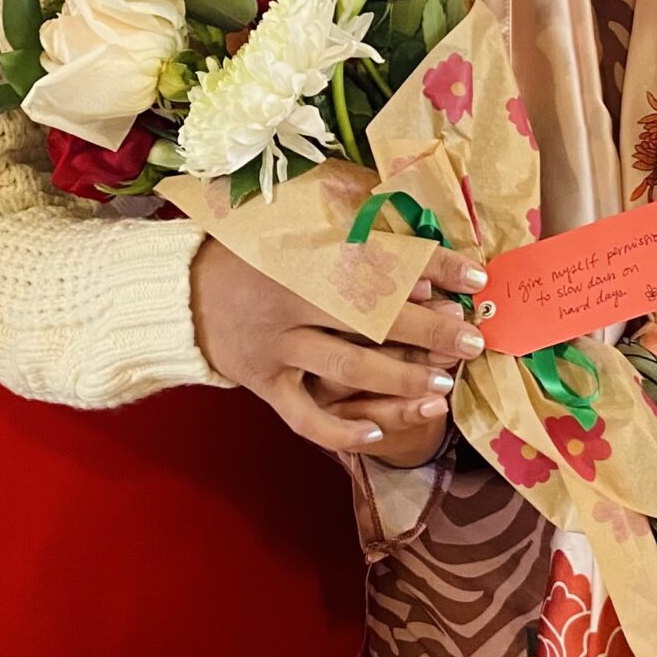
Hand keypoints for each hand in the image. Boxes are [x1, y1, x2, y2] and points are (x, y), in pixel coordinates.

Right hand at [192, 239, 484, 460]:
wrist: (181, 294)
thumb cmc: (250, 251)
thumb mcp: (291, 220)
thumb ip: (346, 219)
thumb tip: (411, 222)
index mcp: (304, 253)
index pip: (381, 258)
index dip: (433, 265)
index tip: (474, 276)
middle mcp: (292, 300)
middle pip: (372, 317)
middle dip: (429, 329)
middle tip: (472, 340)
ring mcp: (277, 347)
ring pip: (347, 368)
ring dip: (400, 378)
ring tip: (444, 386)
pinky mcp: (264, 384)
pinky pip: (306, 418)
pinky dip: (341, 431)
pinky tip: (380, 436)